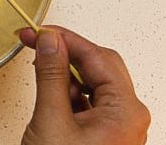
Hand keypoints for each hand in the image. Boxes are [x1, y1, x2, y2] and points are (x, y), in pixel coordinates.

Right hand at [19, 26, 149, 144]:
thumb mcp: (51, 119)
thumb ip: (51, 76)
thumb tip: (50, 43)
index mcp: (126, 111)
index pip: (97, 56)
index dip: (64, 39)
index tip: (38, 31)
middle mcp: (128, 118)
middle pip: (99, 66)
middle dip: (66, 52)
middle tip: (37, 42)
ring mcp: (118, 127)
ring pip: (93, 82)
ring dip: (66, 74)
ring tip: (42, 72)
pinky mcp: (104, 134)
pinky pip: (89, 101)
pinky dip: (69, 92)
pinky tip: (52, 92)